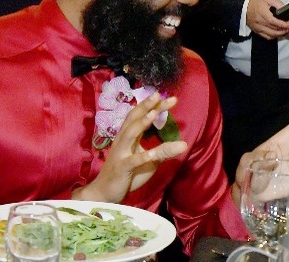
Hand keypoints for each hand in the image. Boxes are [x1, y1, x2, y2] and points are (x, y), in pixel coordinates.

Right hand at [73, 93, 187, 202]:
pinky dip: (142, 156)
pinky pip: (132, 161)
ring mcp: (120, 154)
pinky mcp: (121, 168)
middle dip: (147, 106)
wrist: (105, 193)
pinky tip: (153, 153)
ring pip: (130, 134)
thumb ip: (163, 151)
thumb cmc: (128, 174)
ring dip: (142, 123)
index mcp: (128, 136)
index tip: (171, 98)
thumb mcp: (149, 161)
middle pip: (134, 119)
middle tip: (160, 95)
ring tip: (154, 113)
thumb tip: (184, 144)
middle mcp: (123, 141)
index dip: (154, 106)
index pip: (140, 116)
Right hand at [247, 0, 288, 39]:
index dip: (282, 24)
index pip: (273, 21)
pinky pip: (267, 37)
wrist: (244, 8)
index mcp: (262, 13)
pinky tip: (278, 34)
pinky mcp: (257, 31)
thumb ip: (277, 3)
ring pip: (271, 35)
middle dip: (283, 30)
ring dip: (279, 34)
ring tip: (286, 31)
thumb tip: (285, 8)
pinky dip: (274, 37)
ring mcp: (258, 28)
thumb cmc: (257, 2)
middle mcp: (260, 22)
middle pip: (273, 30)